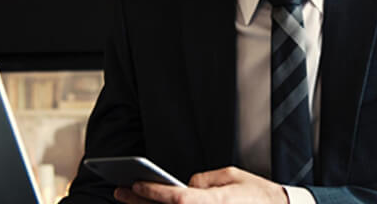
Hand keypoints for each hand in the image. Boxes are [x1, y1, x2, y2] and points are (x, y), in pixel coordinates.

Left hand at [113, 166, 288, 203]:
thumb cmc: (256, 194)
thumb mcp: (231, 176)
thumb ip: (204, 180)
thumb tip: (186, 186)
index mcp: (213, 203)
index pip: (177, 198)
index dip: (154, 191)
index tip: (135, 184)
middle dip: (140, 203)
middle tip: (120, 192)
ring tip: (129, 200)